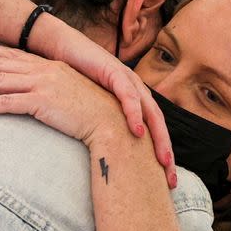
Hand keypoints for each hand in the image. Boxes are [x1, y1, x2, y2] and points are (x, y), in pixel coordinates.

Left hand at [0, 44, 177, 187]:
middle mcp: (44, 71)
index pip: (14, 55)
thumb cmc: (98, 111)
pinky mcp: (41, 102)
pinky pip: (6, 103)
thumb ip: (58, 90)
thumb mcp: (75, 94)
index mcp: (51, 66)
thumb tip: (45, 93)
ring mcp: (42, 85)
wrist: (112, 121)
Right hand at [30, 23, 175, 177]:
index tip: (164, 182)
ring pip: (150, 112)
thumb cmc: (72, 80)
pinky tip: (137, 131)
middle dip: (167, 152)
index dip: (160, 155)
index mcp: (132, 100)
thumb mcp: (90, 108)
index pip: (152, 131)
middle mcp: (135, 90)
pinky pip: (128, 95)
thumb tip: (107, 156)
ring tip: (162, 160)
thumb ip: (102, 125)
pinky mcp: (114, 71)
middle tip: (171, 179)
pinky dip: (134, 113)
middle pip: (158, 125)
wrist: (59, 48)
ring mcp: (127, 79)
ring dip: (158, 137)